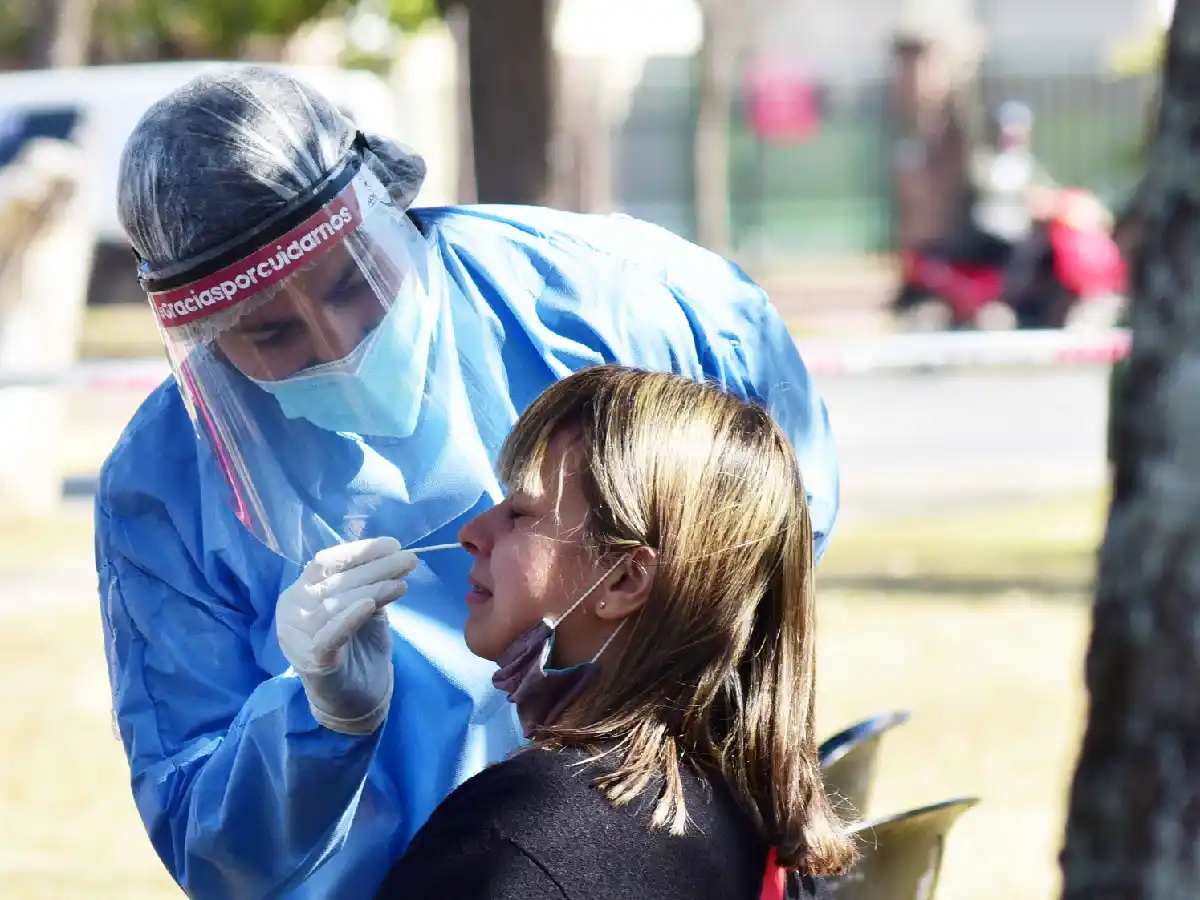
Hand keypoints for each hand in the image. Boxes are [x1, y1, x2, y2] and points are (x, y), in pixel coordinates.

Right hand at [276, 537, 417, 734]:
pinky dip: (349, 617)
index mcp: (301, 592)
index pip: (327, 563)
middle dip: (375, 567)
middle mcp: (291, 610)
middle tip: (410, 559)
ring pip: (334, 604)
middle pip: (335, 581)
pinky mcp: (311, 659)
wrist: (354, 699)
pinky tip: (369, 604)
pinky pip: (330, 634)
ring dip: (371, 589)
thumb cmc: (358, 648)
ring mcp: (297, 635)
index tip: (393, 544)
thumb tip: (395, 557)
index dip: (359, 551)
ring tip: (401, 581)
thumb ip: (371, 585)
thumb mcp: (366, 609)